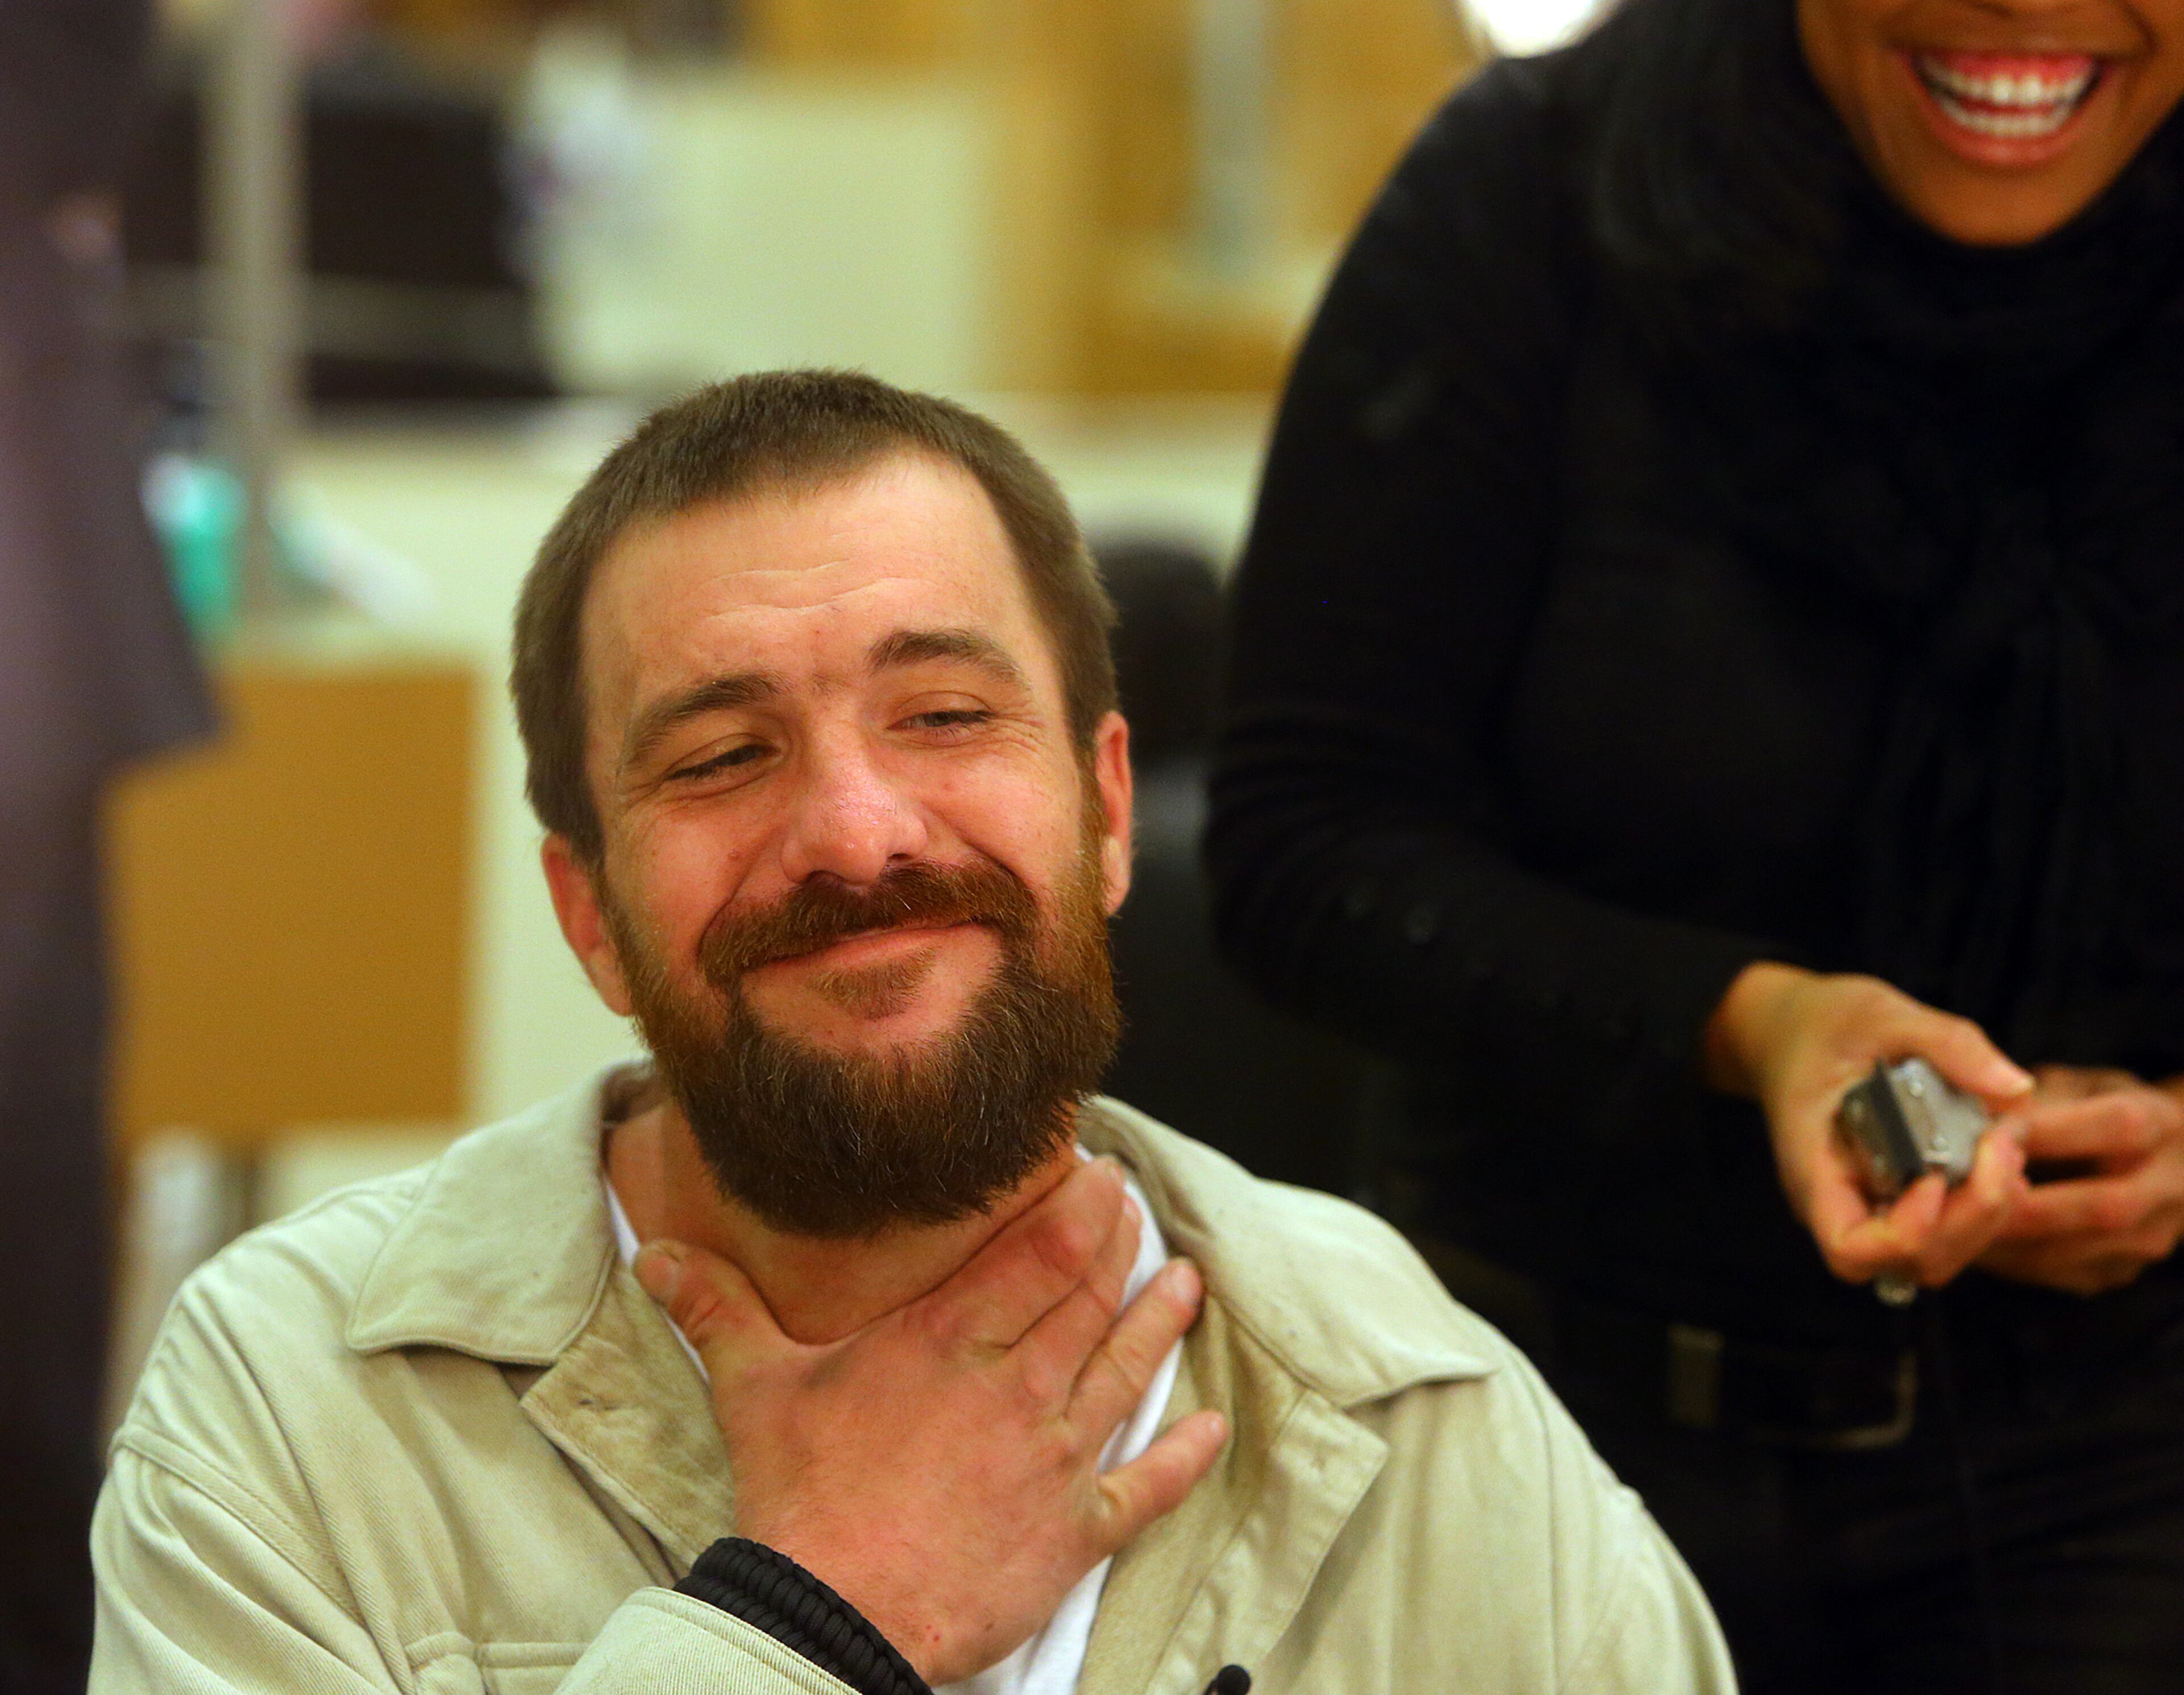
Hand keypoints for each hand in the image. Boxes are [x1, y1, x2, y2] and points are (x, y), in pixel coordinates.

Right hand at [632, 1158, 1225, 1683]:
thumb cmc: (798, 1499)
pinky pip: (1145, 1488)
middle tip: (1136, 1208)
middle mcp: (1014, 1385)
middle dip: (1118, 1245)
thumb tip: (659, 1255)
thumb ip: (718, 1310)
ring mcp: (1052, 1458)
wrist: (831, 1615)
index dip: (1079, 1206)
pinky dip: (1183, 1458)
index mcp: (947, 1340)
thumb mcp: (753, 1388)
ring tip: (1188, 1283)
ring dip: (1160, 1323)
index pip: (1037, 1251)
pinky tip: (1212, 1430)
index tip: (1101, 1173)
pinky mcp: (1072, 1530)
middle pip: (1087, 1297)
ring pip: (1124, 1371)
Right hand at [1705, 962, 2033, 1290]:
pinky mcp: (1902, 1196)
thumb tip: (2017, 1090)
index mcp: (1814, 1169)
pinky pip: (1950, 1227)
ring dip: (1989, 1210)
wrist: (1790, 1030)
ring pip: (1940, 1254)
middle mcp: (1842, 1202)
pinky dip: (1986, 1199)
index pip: (1851, 1249)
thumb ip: (1948, 1043)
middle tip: (2001, 1143)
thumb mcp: (1877, 1012)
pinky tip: (1995, 1146)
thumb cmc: (1819, 1025)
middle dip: (1974, 1215)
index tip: (1933, 1175)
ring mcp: (1872, 1204)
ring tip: (2004, 1139)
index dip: (1907, 1232)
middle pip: (1912, 1262)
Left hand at [1978, 1069, 2183, 1294]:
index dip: (2042, 1133)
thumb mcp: (2084, 1086)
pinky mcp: (2118, 1271)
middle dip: (2018, 1202)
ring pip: (2070, 1250)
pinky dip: (2005, 1257)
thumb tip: (1983, 1108)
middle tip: (1957, 1191)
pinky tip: (1970, 1239)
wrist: (2164, 1163)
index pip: (2110, 1128)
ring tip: (1950, 1217)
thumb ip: (2040, 1094)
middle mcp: (2164, 1189)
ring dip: (2002, 1237)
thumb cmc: (2109, 1112)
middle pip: (2094, 1207)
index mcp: (2156, 1126)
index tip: (1983, 1129)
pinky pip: (2054, 1272)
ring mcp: (2145, 1238)